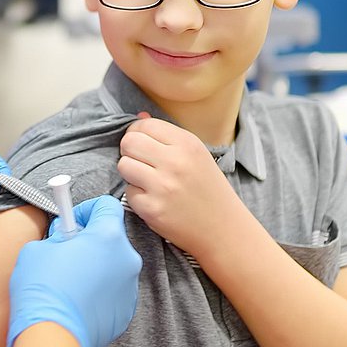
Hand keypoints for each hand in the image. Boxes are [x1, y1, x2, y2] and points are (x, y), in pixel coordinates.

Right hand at [7, 195, 139, 346]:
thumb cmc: (43, 291)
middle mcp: (126, 260)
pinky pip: (113, 292)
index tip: (70, 223)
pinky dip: (98, 292)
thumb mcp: (37, 248)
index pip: (106, 206)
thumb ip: (57, 237)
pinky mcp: (126, 312)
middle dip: (88, 241)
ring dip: (94, 267)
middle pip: (110, 238)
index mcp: (107, 236)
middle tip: (63, 253)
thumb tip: (63, 242)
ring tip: (68, 282)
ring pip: (113, 266)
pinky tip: (76, 302)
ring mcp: (129, 288)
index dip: (84, 210)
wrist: (52, 338)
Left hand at [116, 113, 248, 254]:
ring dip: (131, 173)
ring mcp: (162, 186)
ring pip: (123, 165)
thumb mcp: (196, 155)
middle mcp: (175, 162)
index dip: (138, 134)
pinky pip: (128, 192)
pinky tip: (155, 200)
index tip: (145, 145)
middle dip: (130, 151)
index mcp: (187, 144)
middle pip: (128, 142)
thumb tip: (139, 117)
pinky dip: (137, 196)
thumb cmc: (208, 190)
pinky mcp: (151, 209)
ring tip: (149, 181)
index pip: (144, 125)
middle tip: (142, 163)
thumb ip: (167, 136)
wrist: (223, 229)